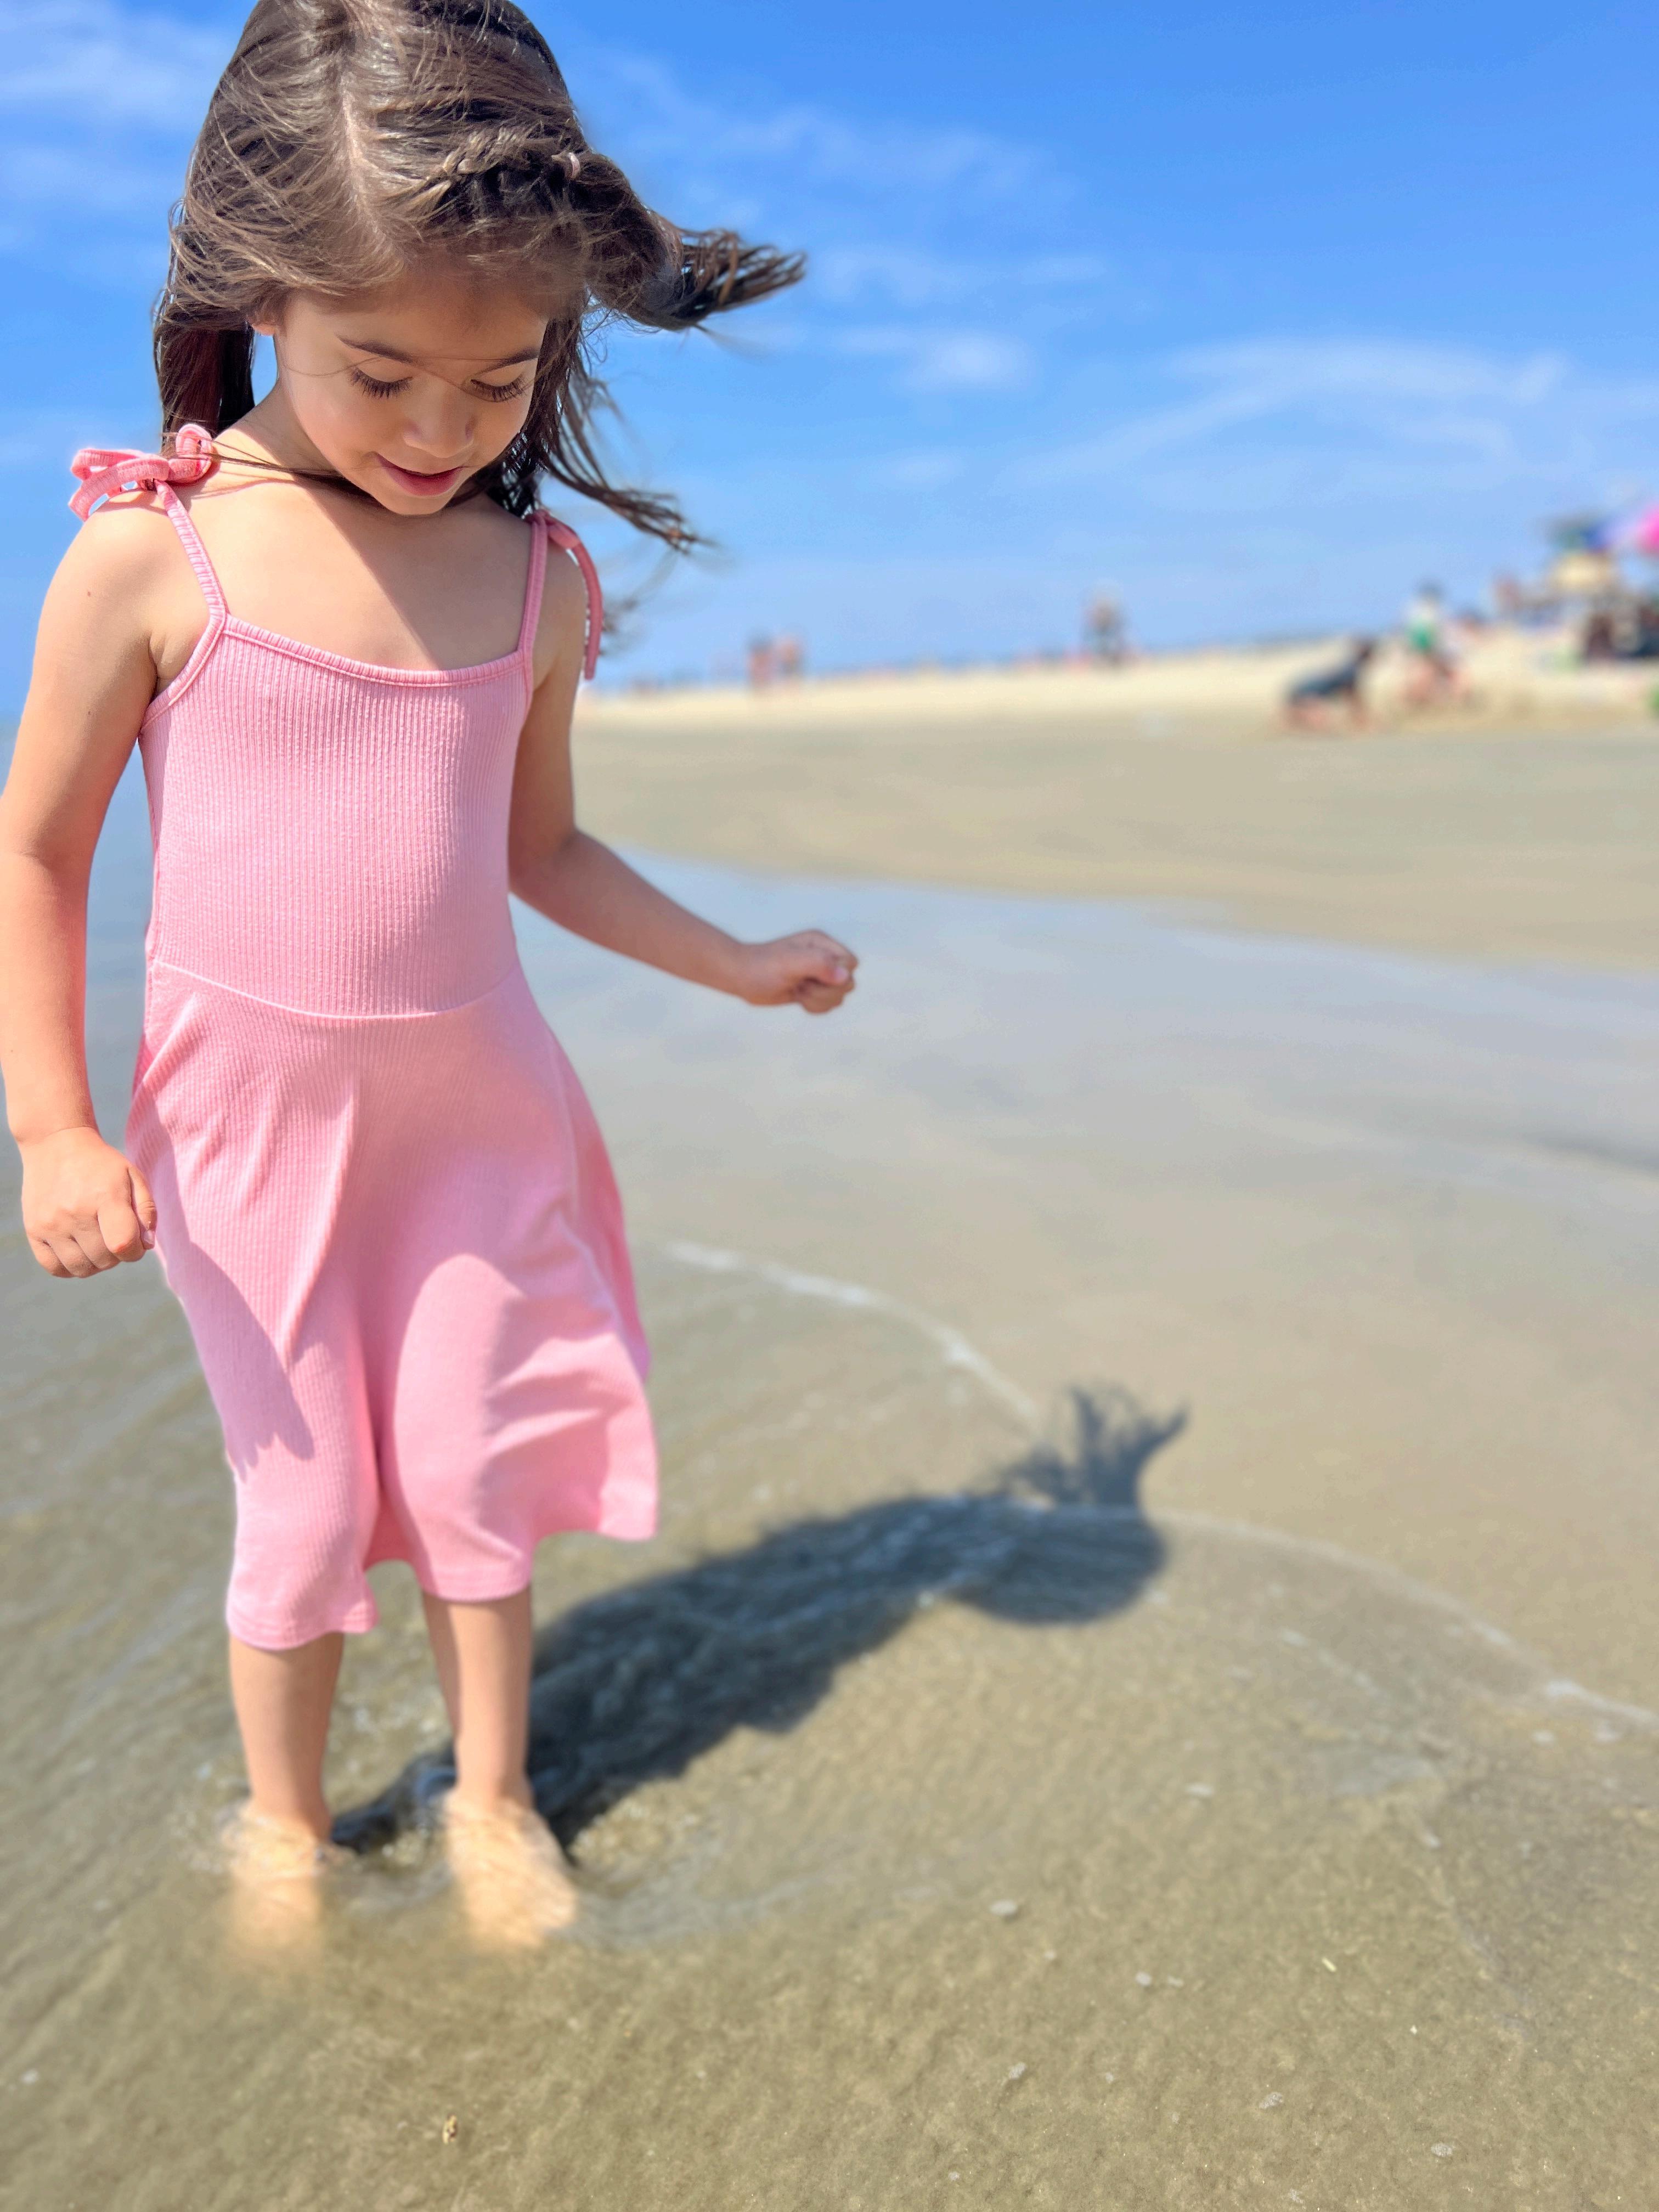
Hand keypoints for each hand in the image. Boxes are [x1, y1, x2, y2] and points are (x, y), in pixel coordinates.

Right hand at [19, 1127, 155, 1277]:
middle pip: (105, 1259)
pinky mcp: (34, 1230)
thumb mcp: (132, 1176)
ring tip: (97, 1242)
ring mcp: (51, 1223)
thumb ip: (146, 1210)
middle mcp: (75, 1212)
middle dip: (117, 1255)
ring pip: (81, 1269)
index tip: (135, 1241)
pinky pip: (54, 1268)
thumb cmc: (101, 1165)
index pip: (123, 1245)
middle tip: (114, 1235)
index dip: (135, 1251)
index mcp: (104, 1196)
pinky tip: (79, 1251)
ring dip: (96, 1263)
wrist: (56, 1145)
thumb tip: (146, 1245)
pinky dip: (70, 1268)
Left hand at [733, 930, 857, 1014]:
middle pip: (849, 983)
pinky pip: (829, 1005)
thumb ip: (819, 964)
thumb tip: (845, 976)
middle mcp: (824, 957)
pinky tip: (797, 998)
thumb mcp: (790, 963)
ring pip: (839, 997)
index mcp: (822, 944)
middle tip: (800, 984)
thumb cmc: (762, 967)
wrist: (741, 977)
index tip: (812, 976)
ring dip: (818, 1000)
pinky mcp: (813, 990)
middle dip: (825, 991)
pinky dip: (815, 1007)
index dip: (837, 975)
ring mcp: (819, 975)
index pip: (851, 963)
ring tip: (797, 990)